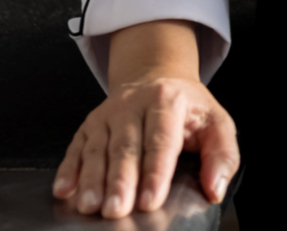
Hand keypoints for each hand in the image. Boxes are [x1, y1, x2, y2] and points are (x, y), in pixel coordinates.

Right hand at [53, 21, 237, 218]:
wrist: (156, 76)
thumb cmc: (188, 107)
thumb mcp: (216, 123)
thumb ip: (223, 155)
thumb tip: (215, 189)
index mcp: (168, 101)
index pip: (161, 140)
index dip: (156, 172)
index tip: (152, 201)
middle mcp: (133, 104)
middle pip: (125, 147)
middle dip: (120, 181)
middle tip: (117, 209)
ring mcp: (108, 114)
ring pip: (97, 149)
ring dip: (91, 180)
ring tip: (90, 206)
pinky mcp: (89, 124)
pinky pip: (76, 147)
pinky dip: (68, 169)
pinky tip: (64, 190)